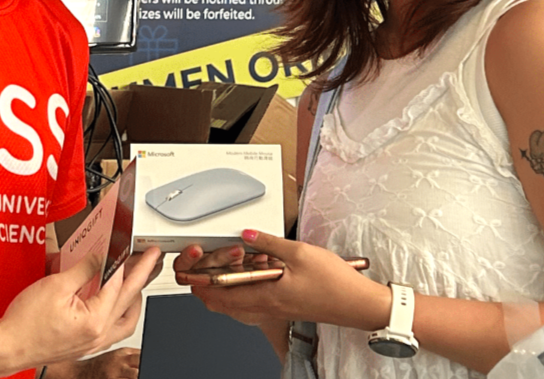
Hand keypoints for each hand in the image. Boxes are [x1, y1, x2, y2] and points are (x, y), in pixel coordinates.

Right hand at [0, 247, 161, 372]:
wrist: (6, 347)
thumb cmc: (25, 324)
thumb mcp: (56, 285)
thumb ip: (83, 269)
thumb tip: (100, 257)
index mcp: (95, 320)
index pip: (119, 285)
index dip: (129, 263)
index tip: (139, 250)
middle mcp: (98, 335)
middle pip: (129, 301)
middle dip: (142, 276)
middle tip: (152, 260)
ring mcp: (93, 343)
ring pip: (126, 321)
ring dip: (134, 299)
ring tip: (138, 281)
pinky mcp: (85, 346)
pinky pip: (113, 331)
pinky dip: (120, 314)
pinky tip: (116, 304)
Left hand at [180, 230, 389, 331]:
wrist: (355, 303)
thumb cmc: (333, 284)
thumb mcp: (298, 253)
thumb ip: (268, 242)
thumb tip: (246, 233)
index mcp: (264, 295)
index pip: (219, 294)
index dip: (200, 283)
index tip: (188, 272)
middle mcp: (265, 306)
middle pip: (223, 304)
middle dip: (207, 287)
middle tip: (198, 270)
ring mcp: (273, 309)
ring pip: (236, 304)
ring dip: (225, 289)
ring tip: (221, 269)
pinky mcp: (283, 306)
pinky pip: (252, 302)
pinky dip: (243, 290)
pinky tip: (250, 275)